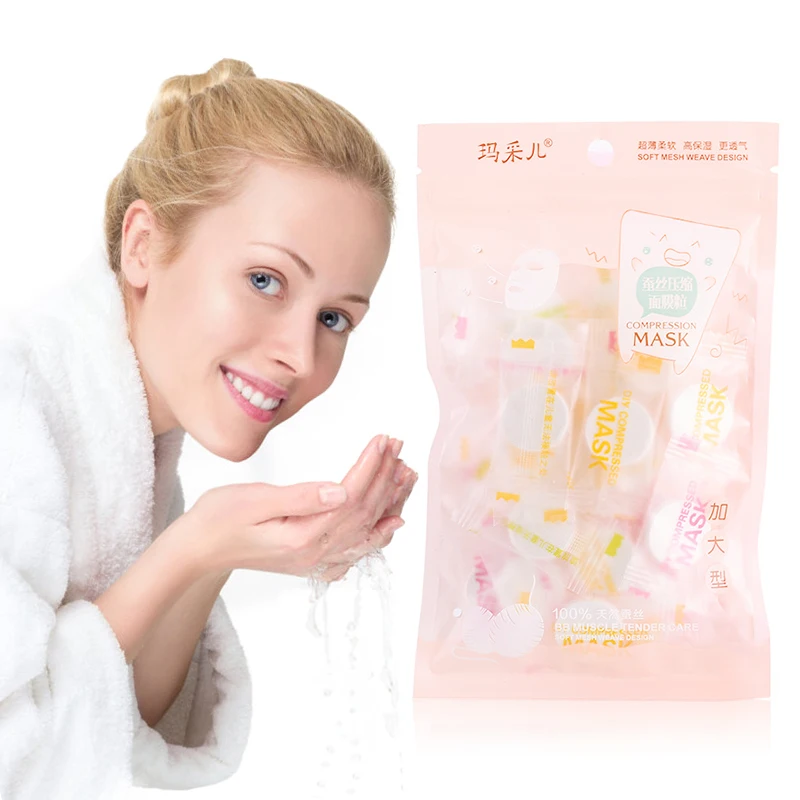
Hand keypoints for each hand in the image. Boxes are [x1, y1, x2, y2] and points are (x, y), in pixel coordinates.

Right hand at [182, 434, 416, 579]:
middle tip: (398, 445)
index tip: (383, 439)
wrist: (198, 550)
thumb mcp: (254, 501)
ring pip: (367, 531)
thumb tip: (341, 490)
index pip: (350, 496)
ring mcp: (317, 561)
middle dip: (385, 476)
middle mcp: (316, 554)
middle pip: (364, 512)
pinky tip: (393, 522)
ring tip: (407, 474)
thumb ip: (300, 498)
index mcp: (303, 537)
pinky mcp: (313, 560)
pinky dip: (379, 533)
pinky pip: (356, 549)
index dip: (371, 466)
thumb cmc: (218, 519)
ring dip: (390, 501)